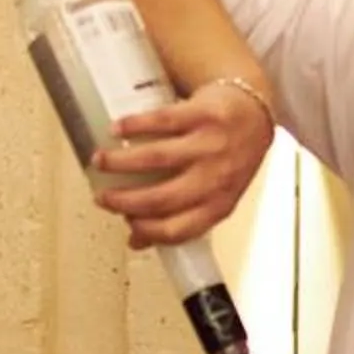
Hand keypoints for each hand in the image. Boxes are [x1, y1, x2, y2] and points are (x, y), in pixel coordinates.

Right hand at [87, 79, 273, 248]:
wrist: (253, 113)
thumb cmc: (229, 157)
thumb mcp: (213, 193)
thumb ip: (179, 216)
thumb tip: (136, 240)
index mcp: (219, 203)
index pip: (179, 229)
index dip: (146, 230)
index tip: (123, 221)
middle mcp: (217, 176)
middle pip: (162, 197)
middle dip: (124, 200)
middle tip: (102, 197)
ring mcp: (211, 144)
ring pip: (157, 158)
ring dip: (121, 162)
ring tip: (99, 161)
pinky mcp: (203, 113)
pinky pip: (162, 120)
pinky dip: (134, 125)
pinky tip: (116, 129)